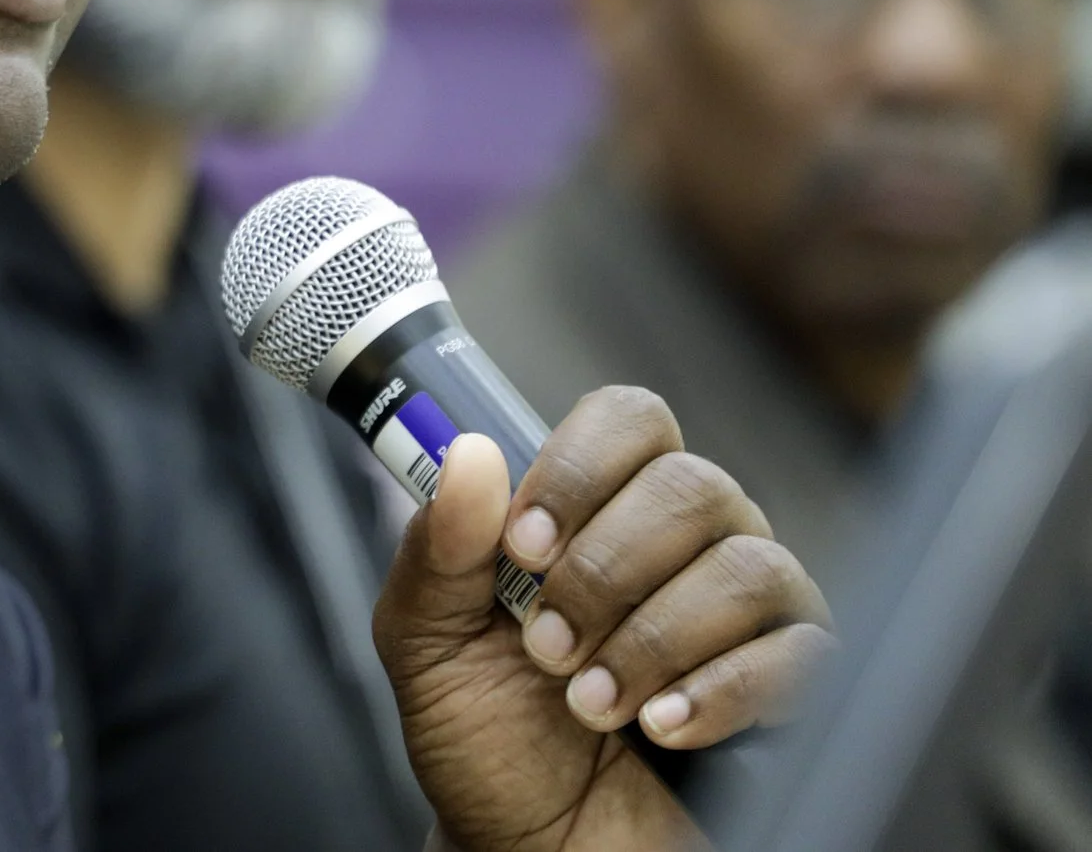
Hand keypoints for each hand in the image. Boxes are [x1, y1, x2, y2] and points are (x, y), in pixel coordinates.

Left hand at [375, 387, 832, 851]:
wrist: (530, 851)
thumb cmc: (489, 743)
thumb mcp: (426, 644)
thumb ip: (436, 549)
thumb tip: (468, 453)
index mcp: (599, 512)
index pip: (630, 420)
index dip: (580, 469)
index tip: (525, 547)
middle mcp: (684, 545)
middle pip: (693, 486)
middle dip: (607, 571)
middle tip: (548, 648)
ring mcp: (745, 614)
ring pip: (751, 564)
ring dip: (656, 637)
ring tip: (592, 703)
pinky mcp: (794, 689)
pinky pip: (802, 653)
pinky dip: (723, 689)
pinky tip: (663, 727)